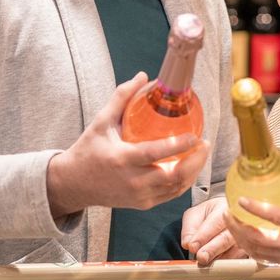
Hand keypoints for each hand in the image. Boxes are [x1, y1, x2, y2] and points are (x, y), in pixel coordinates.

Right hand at [47, 72, 210, 216]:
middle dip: (195, 161)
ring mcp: (139, 196)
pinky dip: (184, 182)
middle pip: (173, 176)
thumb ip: (122, 98)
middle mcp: (132, 181)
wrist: (73, 184)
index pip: (155, 154)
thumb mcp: (101, 122)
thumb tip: (143, 76)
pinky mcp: (142, 204)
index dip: (178, 146)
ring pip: (176, 188)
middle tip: (205, 143)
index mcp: (122, 159)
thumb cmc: (88, 150)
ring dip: (193, 171)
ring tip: (201, 153)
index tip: (195, 135)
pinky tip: (190, 166)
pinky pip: (170, 195)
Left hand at [181, 197, 244, 279]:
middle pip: (226, 239)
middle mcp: (238, 224)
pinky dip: (222, 277)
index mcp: (224, 210)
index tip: (192, 247)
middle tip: (201, 259)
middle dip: (212, 251)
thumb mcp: (195, 214)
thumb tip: (188, 244)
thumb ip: (190, 228)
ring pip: (233, 255)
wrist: (225, 216)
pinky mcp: (245, 255)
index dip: (203, 236)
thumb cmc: (209, 215)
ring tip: (202, 276)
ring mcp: (245, 240)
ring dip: (217, 267)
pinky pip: (235, 267)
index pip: (215, 223)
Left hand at [225, 152, 279, 267]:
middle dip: (239, 228)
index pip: (277, 218)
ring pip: (256, 251)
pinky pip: (260, 257)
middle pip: (259, 240)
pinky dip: (246, 246)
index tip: (241, 200)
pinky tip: (238, 234)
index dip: (257, 209)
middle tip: (227, 212)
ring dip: (238, 237)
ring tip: (229, 221)